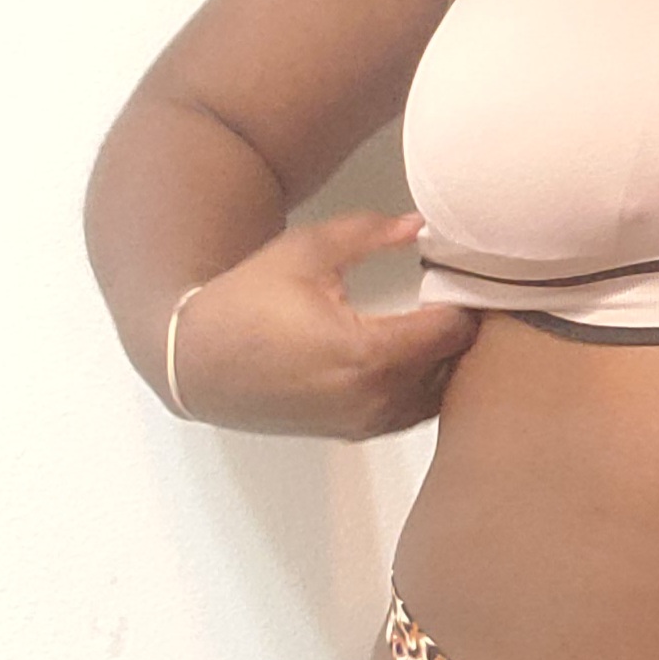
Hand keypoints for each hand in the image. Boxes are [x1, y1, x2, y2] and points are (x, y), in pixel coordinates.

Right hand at [166, 211, 479, 437]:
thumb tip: (420, 225)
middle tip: (451, 298)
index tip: (454, 280)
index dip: (462, 302)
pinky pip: (414, 412)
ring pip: (440, 395)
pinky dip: (424, 386)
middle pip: (455, 365)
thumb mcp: (304, 252)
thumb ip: (367, 234)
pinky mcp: (359, 434)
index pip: (452, 331)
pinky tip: (410, 356)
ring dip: (445, 362)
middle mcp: (377, 398)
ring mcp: (369, 423)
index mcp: (370, 353)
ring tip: (431, 325)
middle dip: (460, 332)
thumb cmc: (245, 303)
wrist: (195, 363)